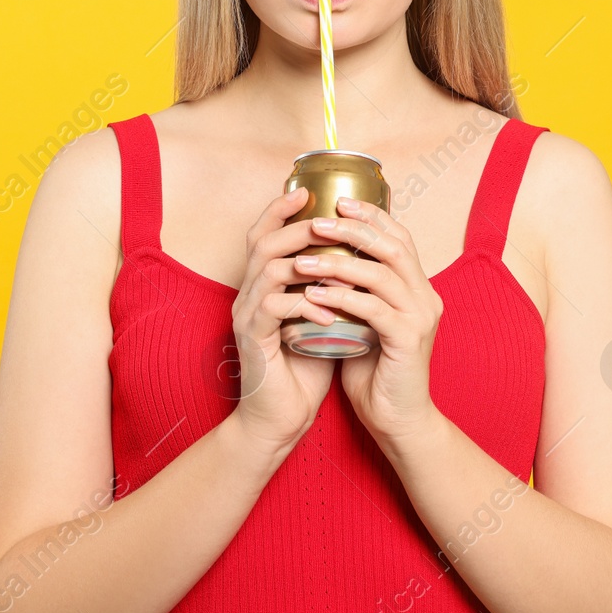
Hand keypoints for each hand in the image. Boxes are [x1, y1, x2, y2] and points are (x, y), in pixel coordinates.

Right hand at [228, 188, 341, 456]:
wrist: (281, 420)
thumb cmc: (305, 369)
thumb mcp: (324, 319)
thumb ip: (333, 288)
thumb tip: (364, 258)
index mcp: (263, 287)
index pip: (265, 235)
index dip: (282, 210)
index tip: (308, 192)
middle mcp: (249, 296)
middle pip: (262, 242)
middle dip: (296, 225)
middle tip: (325, 218)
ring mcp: (247, 317)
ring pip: (267, 269)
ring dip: (305, 262)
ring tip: (336, 264)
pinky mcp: (253, 341)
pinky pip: (274, 308)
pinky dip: (304, 303)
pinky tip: (330, 310)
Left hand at [299, 197, 443, 446]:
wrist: (398, 419)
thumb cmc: (377, 372)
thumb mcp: (367, 322)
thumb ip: (357, 292)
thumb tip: (324, 260)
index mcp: (419, 287)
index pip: (399, 237)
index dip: (371, 215)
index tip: (337, 202)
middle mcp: (426, 296)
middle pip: (392, 246)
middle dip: (352, 230)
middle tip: (317, 223)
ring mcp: (421, 316)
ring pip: (381, 273)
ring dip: (338, 263)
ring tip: (302, 260)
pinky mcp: (409, 339)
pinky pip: (372, 309)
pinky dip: (340, 298)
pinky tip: (313, 295)